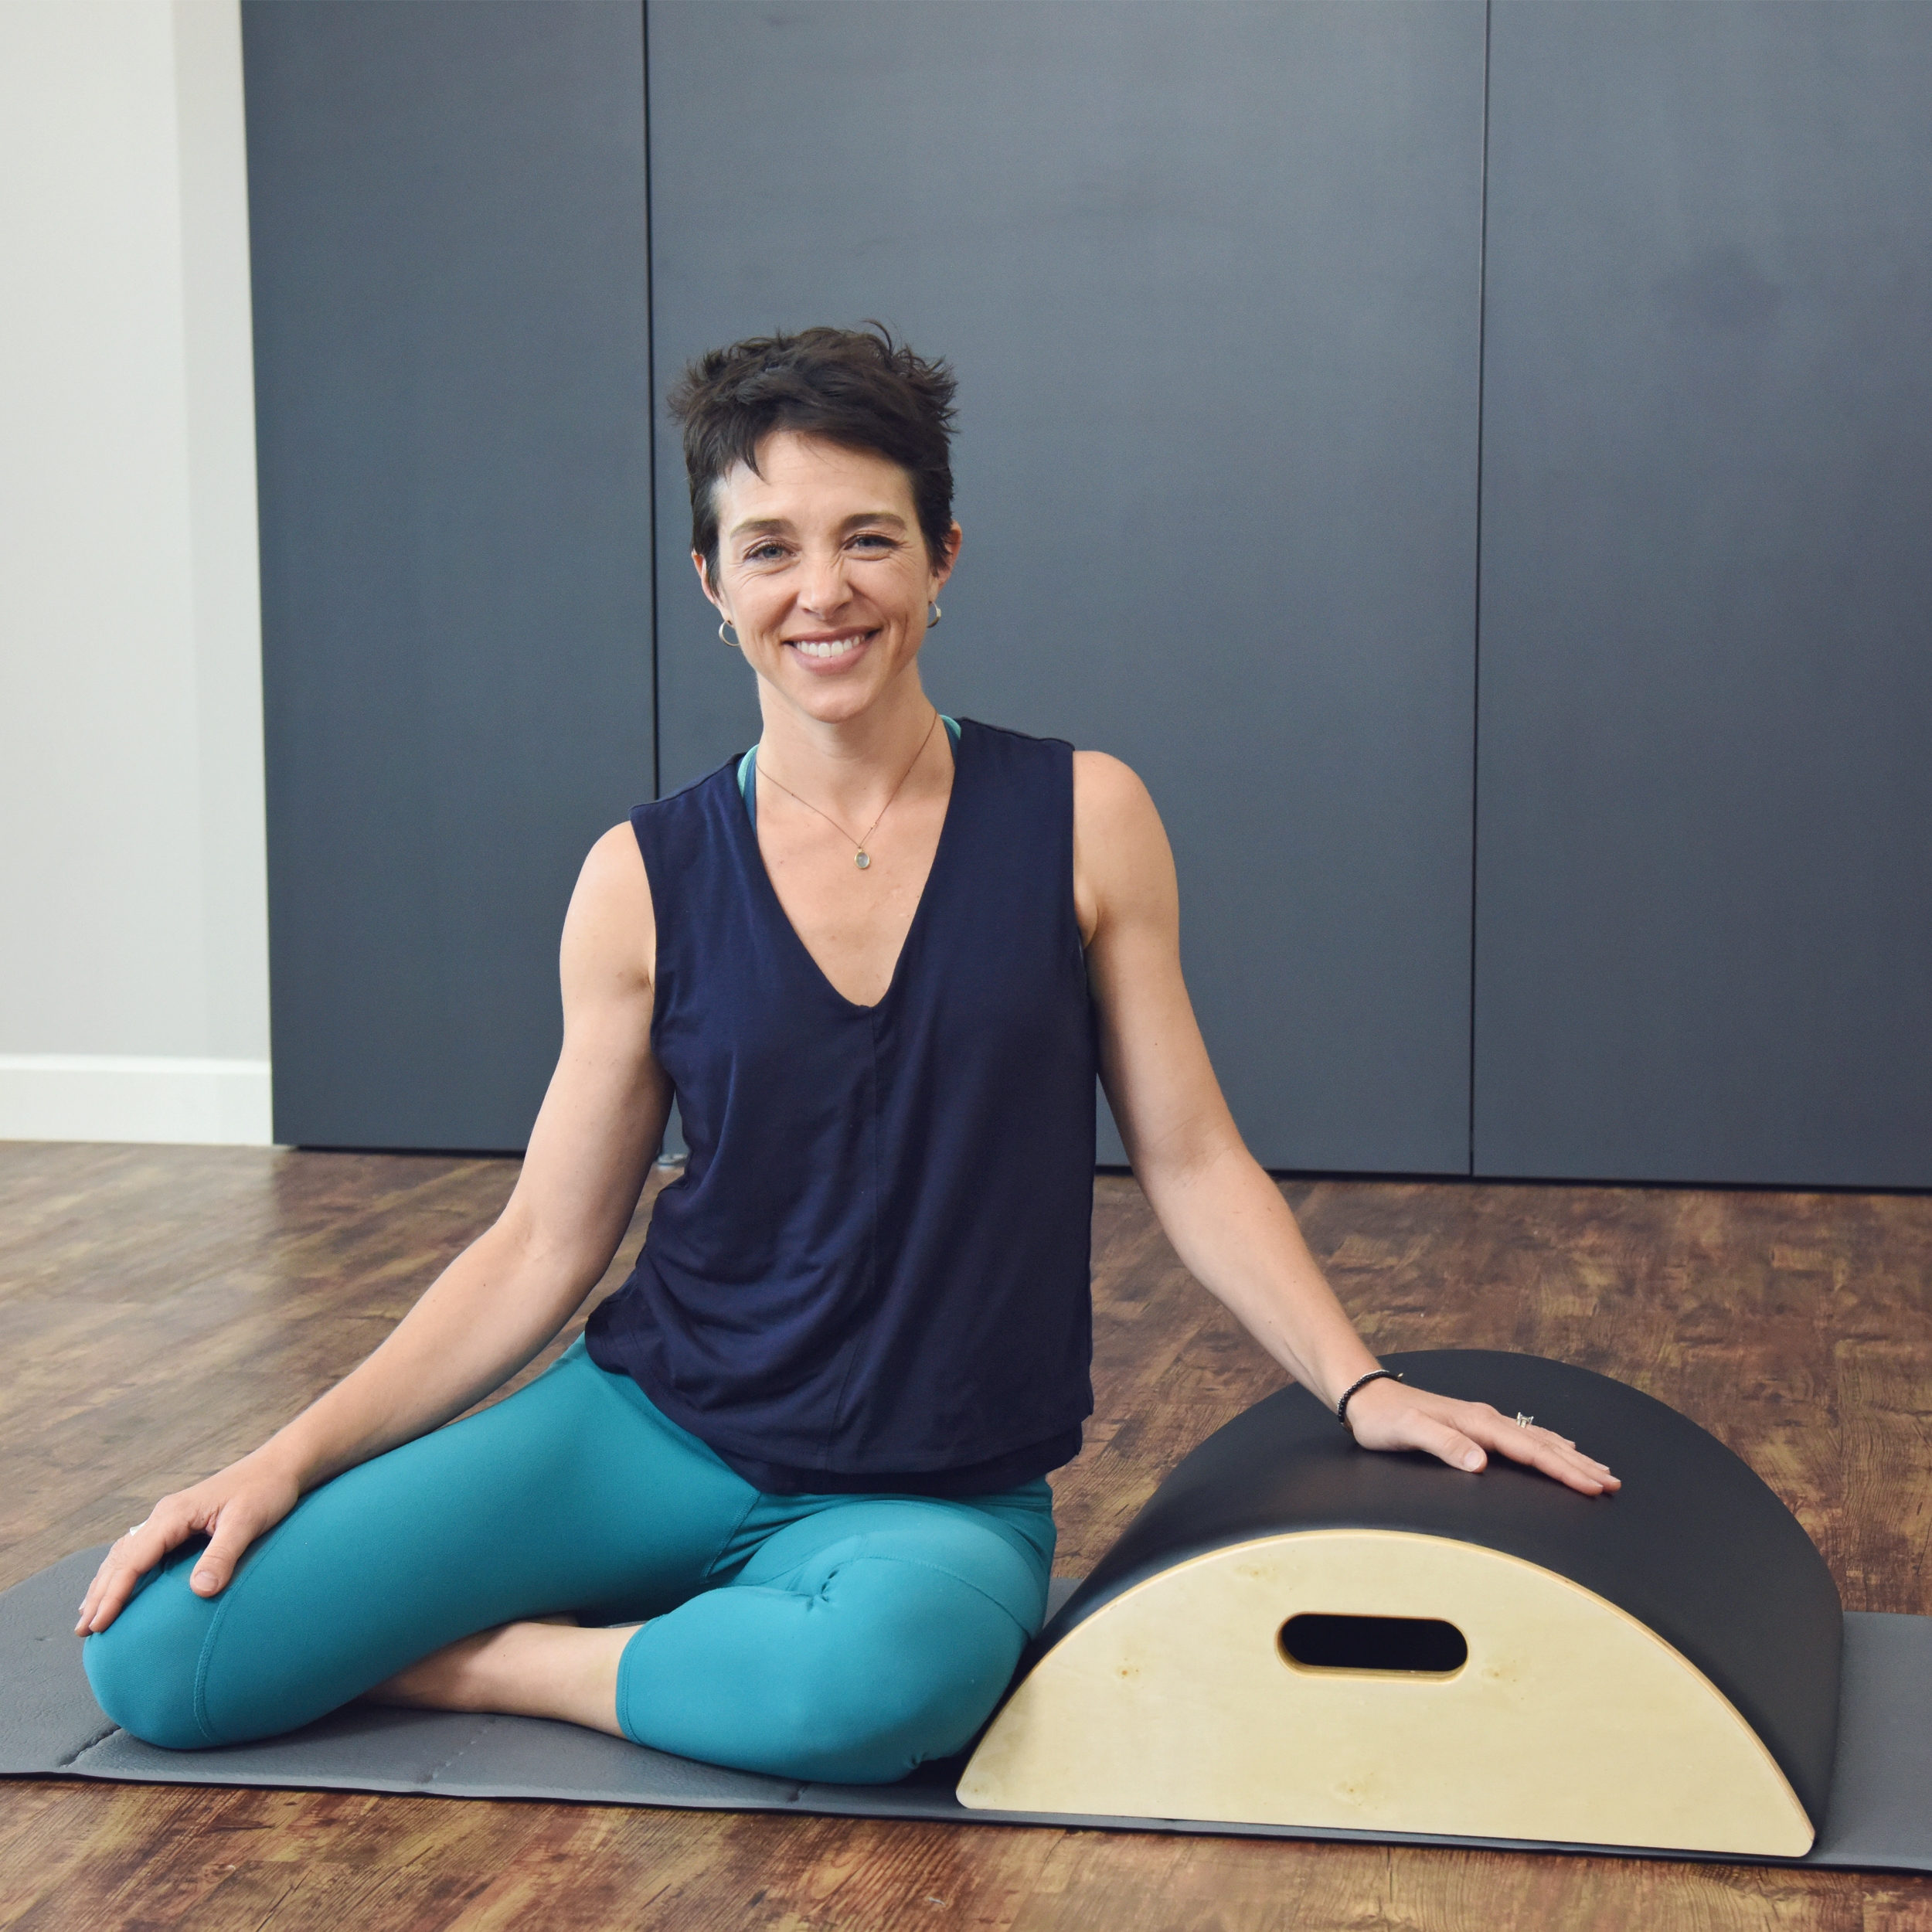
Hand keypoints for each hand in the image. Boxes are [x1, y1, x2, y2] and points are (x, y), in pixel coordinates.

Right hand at [74, 1449, 302, 1636]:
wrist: (280, 1466)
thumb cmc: (266, 1491)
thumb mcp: (248, 1522)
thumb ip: (223, 1554)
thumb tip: (200, 1591)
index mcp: (175, 1514)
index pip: (133, 1559)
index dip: (114, 1593)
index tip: (99, 1623)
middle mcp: (165, 1514)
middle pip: (121, 1557)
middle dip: (100, 1593)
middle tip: (83, 1630)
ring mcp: (171, 1517)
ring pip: (125, 1552)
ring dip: (106, 1582)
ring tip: (89, 1614)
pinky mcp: (181, 1522)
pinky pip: (140, 1548)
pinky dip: (122, 1569)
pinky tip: (119, 1584)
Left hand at [1342, 1377, 1619, 1496]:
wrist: (1367, 1397)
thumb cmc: (1385, 1420)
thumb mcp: (1409, 1433)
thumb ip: (1445, 1446)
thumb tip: (1481, 1463)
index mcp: (1478, 1424)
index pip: (1531, 1451)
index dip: (1564, 1470)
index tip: (1594, 1486)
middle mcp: (1487, 1419)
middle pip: (1544, 1444)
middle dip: (1580, 1465)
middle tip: (1614, 1483)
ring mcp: (1483, 1421)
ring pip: (1538, 1439)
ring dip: (1570, 1456)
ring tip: (1600, 1470)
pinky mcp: (1476, 1425)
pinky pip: (1524, 1436)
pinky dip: (1550, 1445)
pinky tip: (1561, 1447)